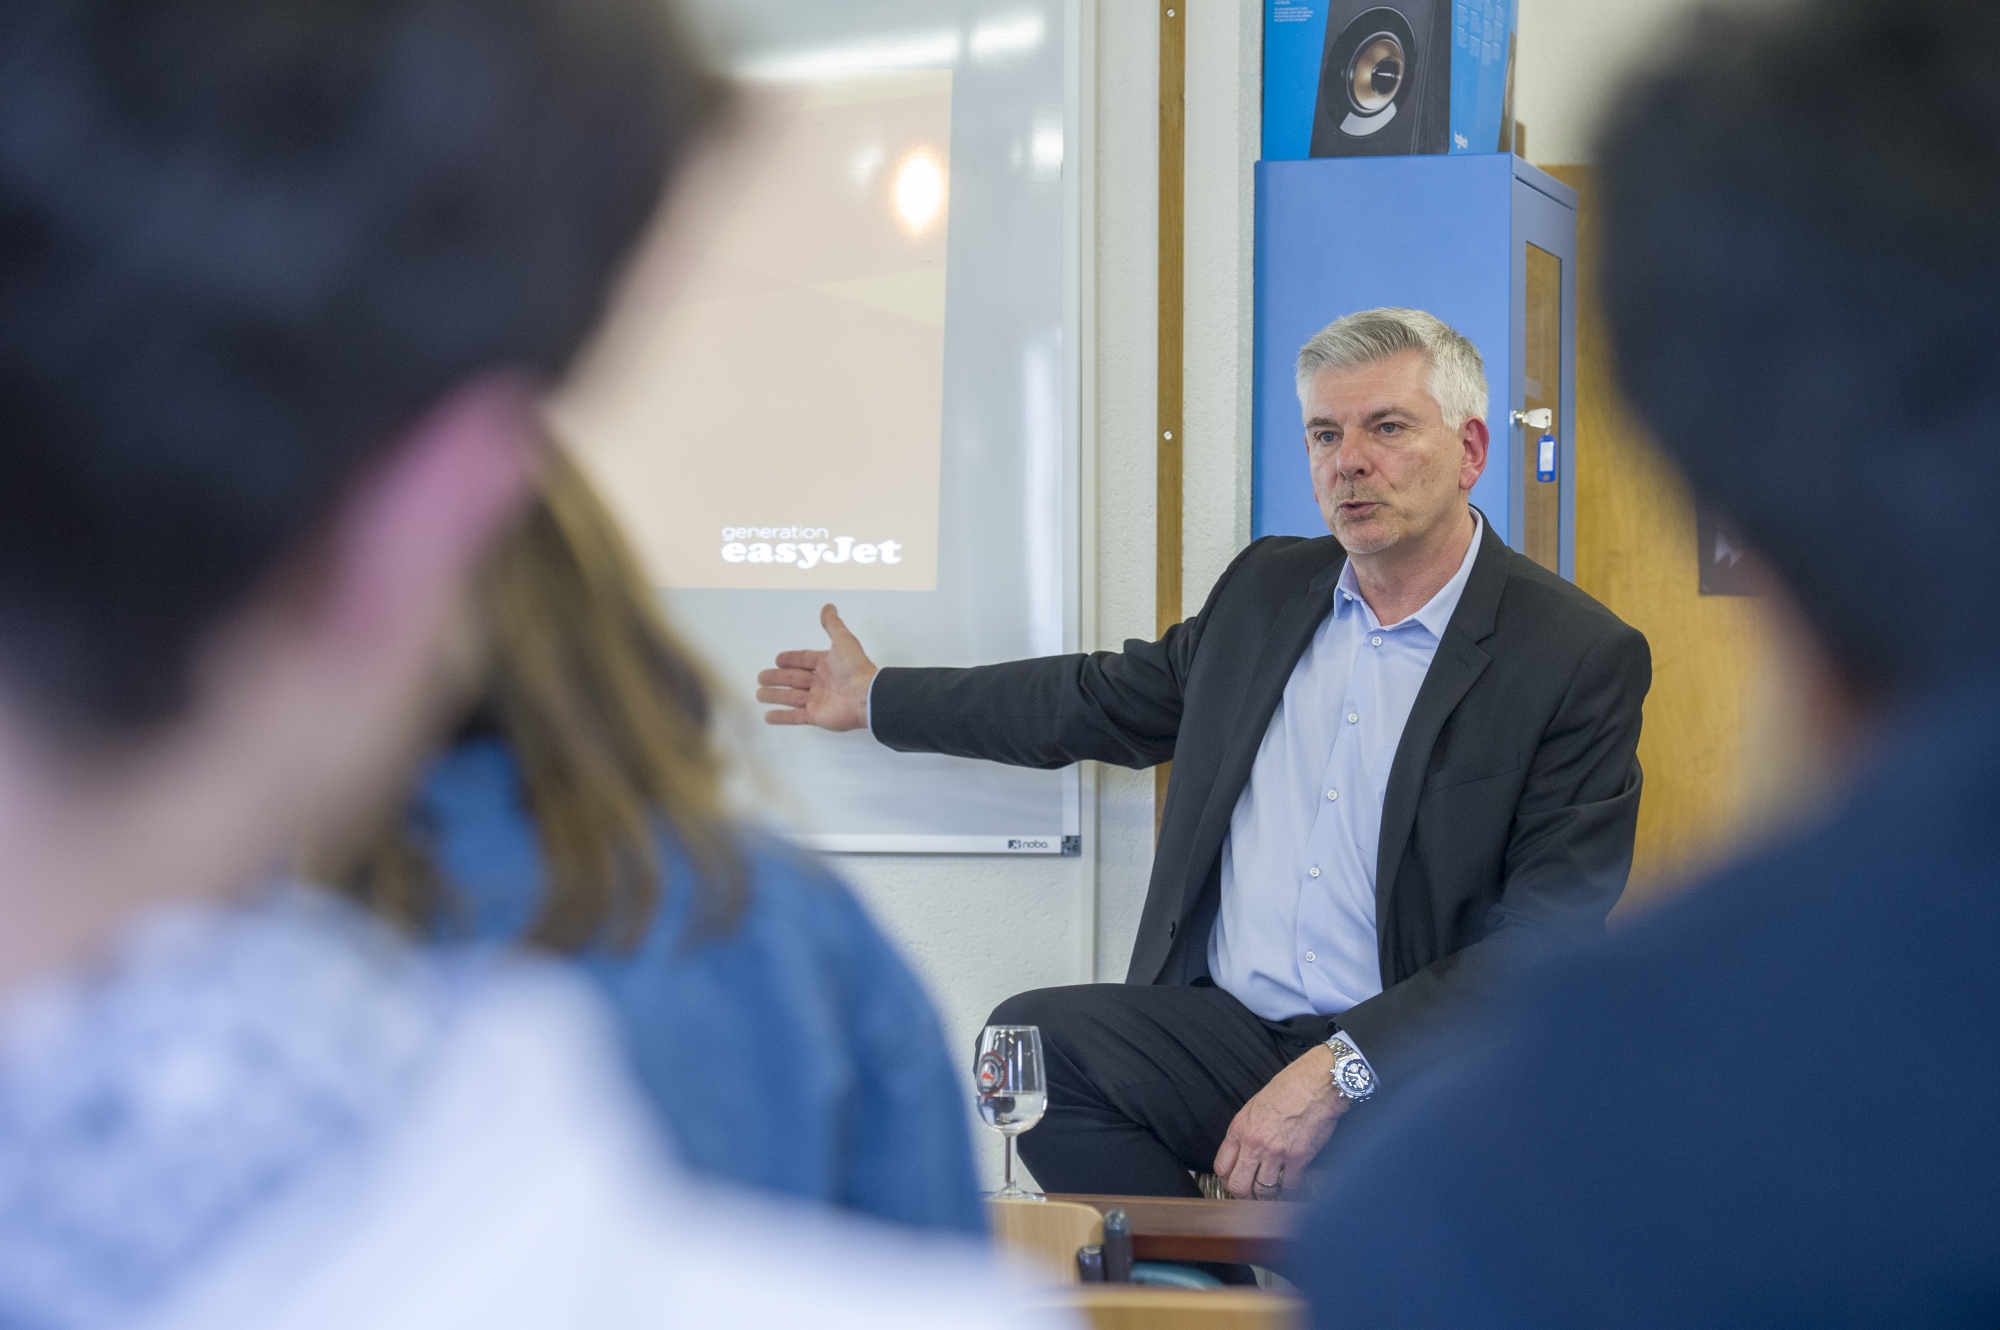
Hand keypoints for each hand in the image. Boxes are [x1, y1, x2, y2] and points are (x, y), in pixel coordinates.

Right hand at [756, 603, 878, 731]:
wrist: (864, 696)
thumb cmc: (854, 668)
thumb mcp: (843, 640)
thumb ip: (833, 625)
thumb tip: (828, 607)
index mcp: (828, 664)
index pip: (804, 660)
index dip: (791, 660)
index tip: (777, 660)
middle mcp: (822, 682)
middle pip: (794, 679)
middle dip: (777, 678)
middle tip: (761, 677)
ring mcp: (818, 700)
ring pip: (791, 697)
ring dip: (775, 696)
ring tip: (759, 694)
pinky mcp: (816, 716)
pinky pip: (795, 717)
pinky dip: (781, 717)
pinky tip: (768, 717)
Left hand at [1213, 1044, 1352, 1199]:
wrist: (1317, 1084)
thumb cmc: (1289, 1088)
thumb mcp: (1255, 1106)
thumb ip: (1246, 1131)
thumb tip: (1244, 1152)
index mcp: (1239, 1129)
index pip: (1221, 1167)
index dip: (1227, 1180)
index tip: (1235, 1183)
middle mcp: (1254, 1143)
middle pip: (1238, 1186)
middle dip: (1244, 1197)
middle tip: (1252, 1199)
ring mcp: (1275, 1153)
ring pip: (1263, 1192)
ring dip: (1268, 1198)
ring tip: (1274, 1197)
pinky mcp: (1298, 1158)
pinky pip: (1290, 1187)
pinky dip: (1291, 1194)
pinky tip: (1293, 1193)